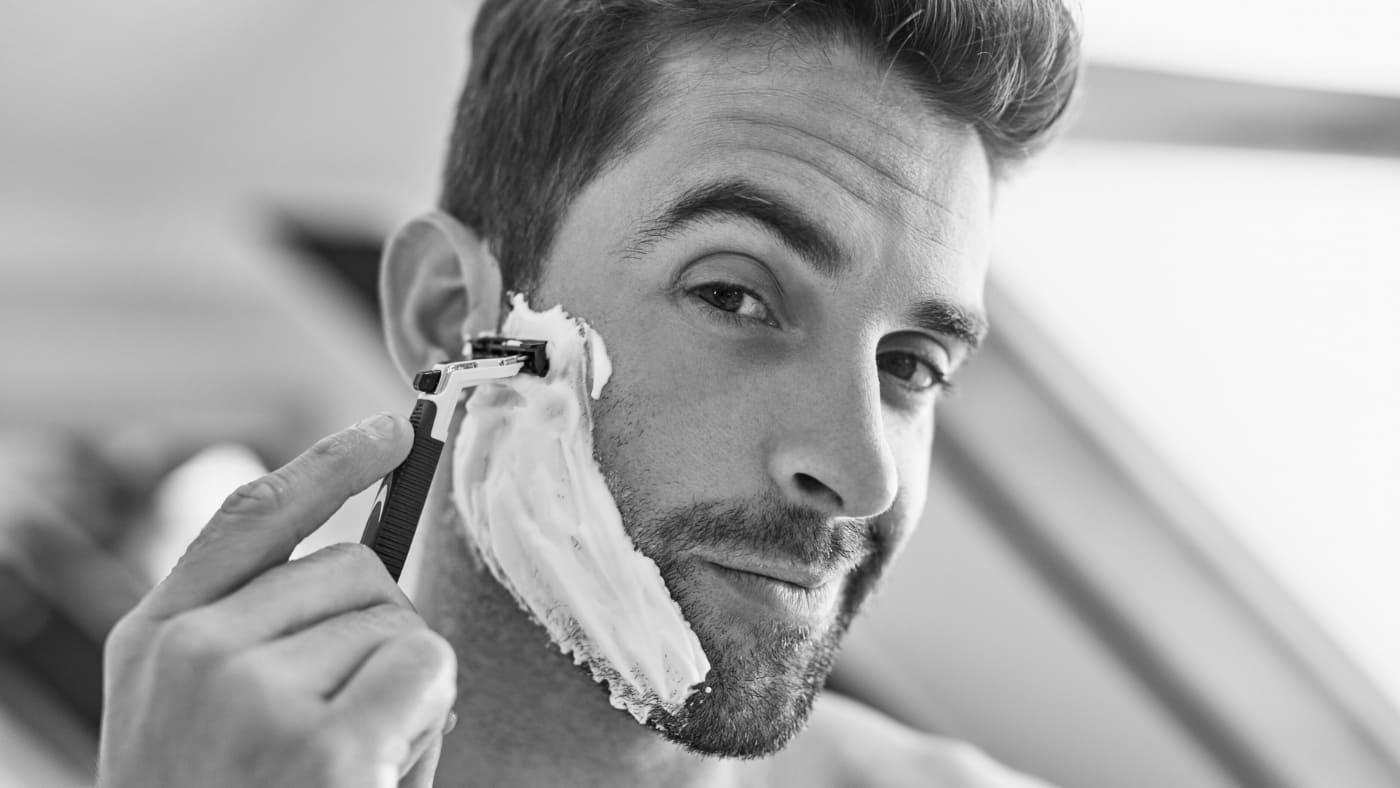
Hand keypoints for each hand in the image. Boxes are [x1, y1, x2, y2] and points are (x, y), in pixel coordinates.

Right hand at [98, 414, 456, 787]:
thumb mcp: (205, 721)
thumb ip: (266, 641)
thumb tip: (375, 576)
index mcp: (157, 641)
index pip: (250, 518)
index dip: (330, 465)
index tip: (392, 429)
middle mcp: (193, 653)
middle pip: (358, 572)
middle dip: (382, 639)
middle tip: (347, 731)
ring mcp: (248, 694)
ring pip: (401, 624)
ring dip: (406, 693)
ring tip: (349, 769)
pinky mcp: (317, 745)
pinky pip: (426, 669)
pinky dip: (428, 719)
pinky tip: (375, 773)